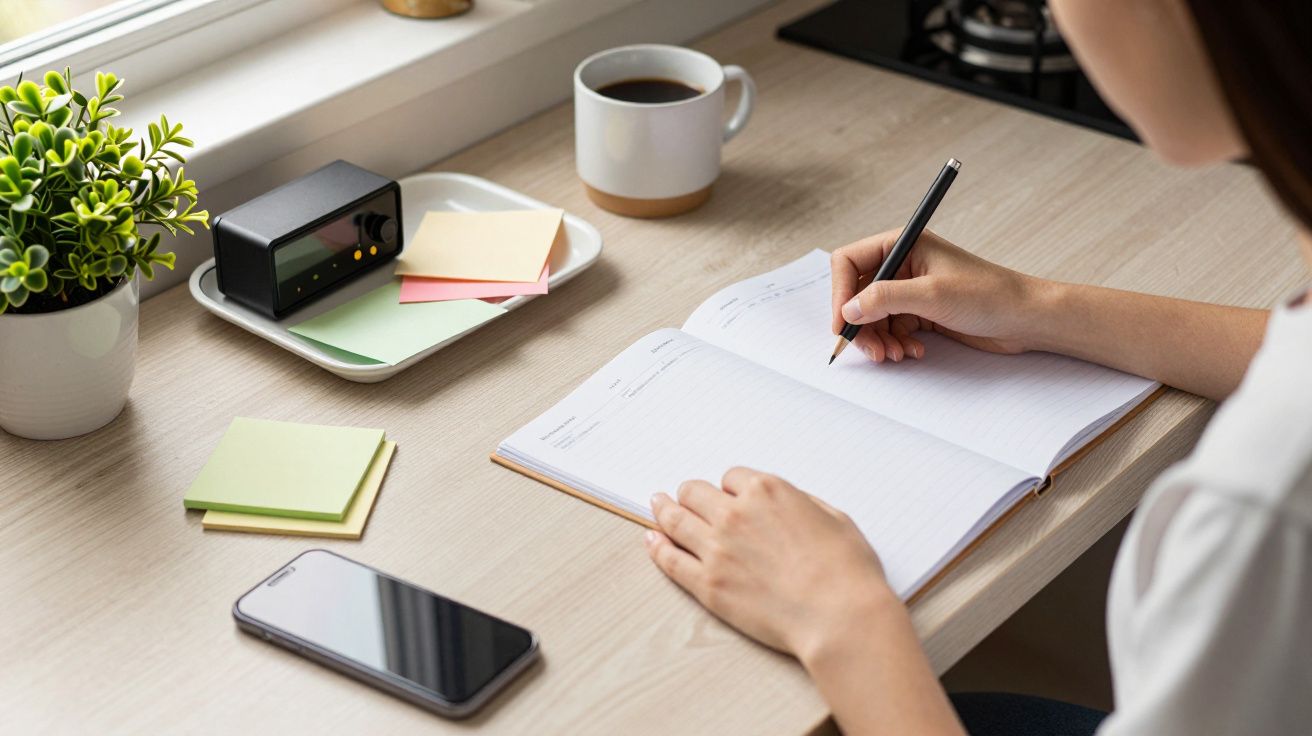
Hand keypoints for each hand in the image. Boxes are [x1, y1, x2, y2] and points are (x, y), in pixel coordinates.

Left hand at [645, 467, 896, 660]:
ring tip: (656, 505)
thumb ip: (802, 503)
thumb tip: (788, 504)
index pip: (731, 477)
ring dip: (663, 510)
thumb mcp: (834, 517)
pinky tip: (652, 539)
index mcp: (767, 491)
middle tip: (686, 497)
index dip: (730, 487)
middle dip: (692, 494)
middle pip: (695, 492)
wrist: (839, 617)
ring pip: (675, 519)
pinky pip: (670, 559)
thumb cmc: (846, 571)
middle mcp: (735, 514)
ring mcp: (716, 549)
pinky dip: (656, 546)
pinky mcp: (707, 585)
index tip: (729, 495)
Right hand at [830, 229, 1045, 361]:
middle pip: (856, 294)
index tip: (842, 323)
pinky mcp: (920, 312)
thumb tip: (848, 309)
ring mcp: (910, 290)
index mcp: (903, 244)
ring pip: (872, 317)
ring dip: (878, 339)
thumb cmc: (988, 294)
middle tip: (871, 350)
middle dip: (860, 324)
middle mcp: (902, 264)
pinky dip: (895, 343)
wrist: (1025, 318)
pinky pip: (890, 329)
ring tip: (895, 355)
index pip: (849, 263)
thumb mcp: (931, 295)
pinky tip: (913, 352)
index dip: (840, 293)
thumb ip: (884, 299)